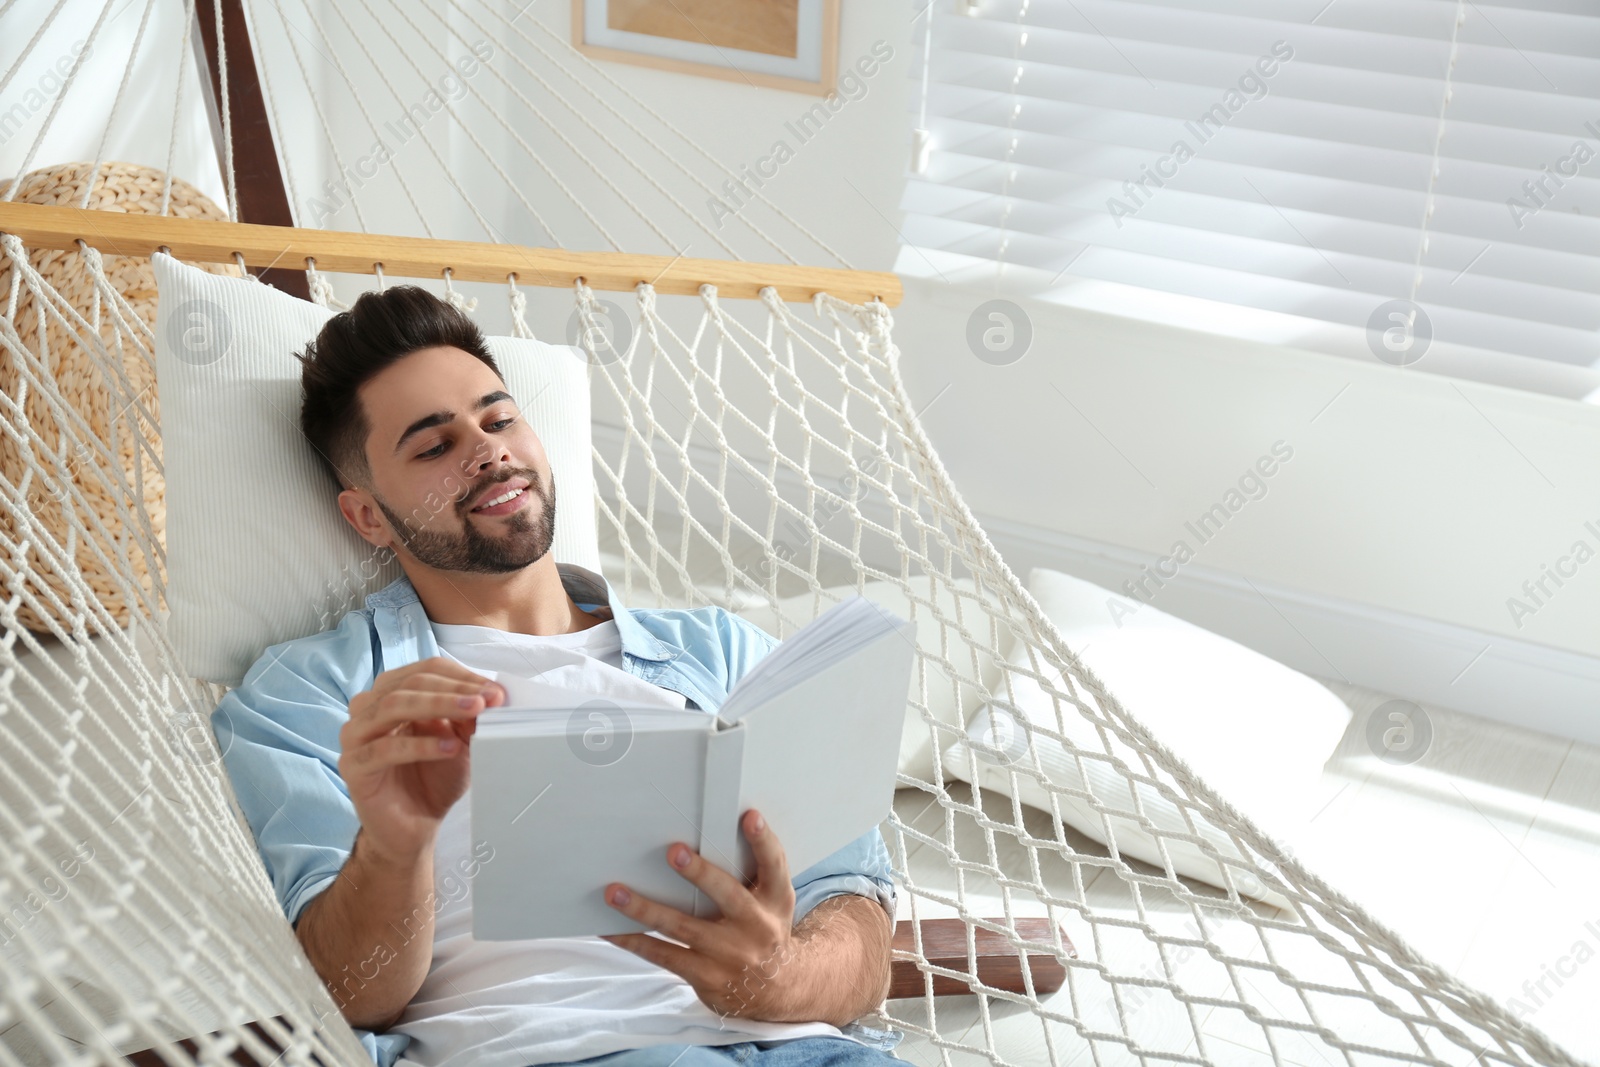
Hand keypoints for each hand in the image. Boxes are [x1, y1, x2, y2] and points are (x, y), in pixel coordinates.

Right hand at [339, 655, 505, 862]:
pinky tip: (449, 748)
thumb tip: (492, 693)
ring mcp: (355, 736)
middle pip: (410, 683)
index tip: (495, 692)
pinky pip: (383, 749)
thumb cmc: (434, 777)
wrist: (415, 826)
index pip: (426, 670)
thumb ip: (469, 715)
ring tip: (473, 714)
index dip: (462, 677)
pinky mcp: (352, 766)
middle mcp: (369, 708)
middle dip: (454, 690)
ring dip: (437, 705)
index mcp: (393, 693)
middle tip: (487, 701)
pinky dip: (420, 745)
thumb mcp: (460, 739)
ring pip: (392, 706)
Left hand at [600, 809, 813, 1021]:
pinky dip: (635, 941)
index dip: (763, 841)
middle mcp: (757, 926)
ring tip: (616, 892)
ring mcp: (730, 954)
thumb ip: (753, 870)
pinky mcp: (706, 975)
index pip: (774, 865)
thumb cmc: (763, 929)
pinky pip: (664, 955)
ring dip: (647, 909)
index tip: (750, 817)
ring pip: (684, 928)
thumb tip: (713, 829)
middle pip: (728, 896)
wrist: (774, 988)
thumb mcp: (772, 901)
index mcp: (775, 899)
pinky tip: (612, 930)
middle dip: (701, 875)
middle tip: (674, 852)